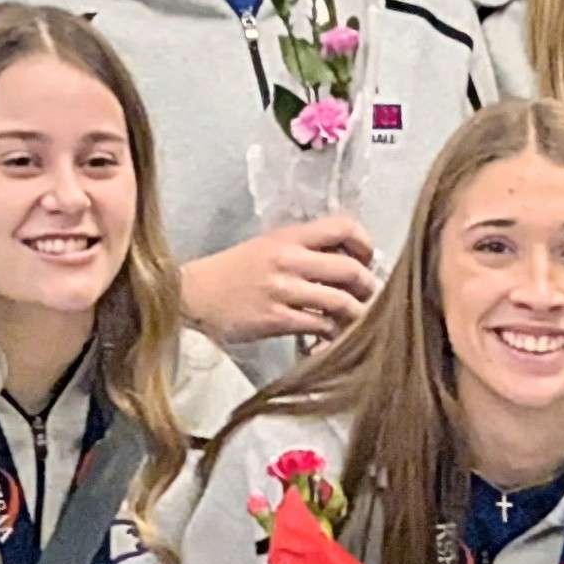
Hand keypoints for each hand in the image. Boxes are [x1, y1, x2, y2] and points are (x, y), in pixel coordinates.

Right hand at [179, 217, 378, 348]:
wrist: (194, 294)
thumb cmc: (233, 272)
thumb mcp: (267, 247)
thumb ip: (304, 250)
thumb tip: (345, 263)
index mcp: (289, 237)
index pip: (343, 227)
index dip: (365, 244)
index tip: (366, 260)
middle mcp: (289, 259)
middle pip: (350, 269)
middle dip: (368, 287)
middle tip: (366, 297)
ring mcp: (283, 290)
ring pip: (340, 301)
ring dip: (356, 314)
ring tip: (354, 320)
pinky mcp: (276, 319)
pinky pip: (319, 326)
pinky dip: (332, 334)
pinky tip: (330, 337)